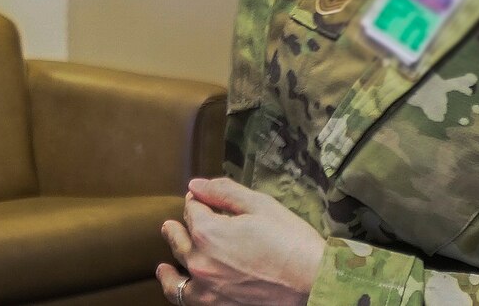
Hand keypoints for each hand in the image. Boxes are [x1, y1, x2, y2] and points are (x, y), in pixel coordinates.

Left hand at [155, 177, 324, 305]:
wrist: (314, 282)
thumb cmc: (292, 243)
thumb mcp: (260, 205)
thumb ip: (223, 192)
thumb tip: (195, 185)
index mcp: (208, 232)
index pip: (192, 210)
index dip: (196, 202)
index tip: (200, 199)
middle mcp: (202, 262)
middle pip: (180, 240)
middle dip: (178, 228)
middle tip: (172, 225)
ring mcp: (208, 289)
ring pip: (177, 278)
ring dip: (169, 268)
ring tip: (163, 265)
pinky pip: (188, 300)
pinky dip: (180, 292)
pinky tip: (179, 288)